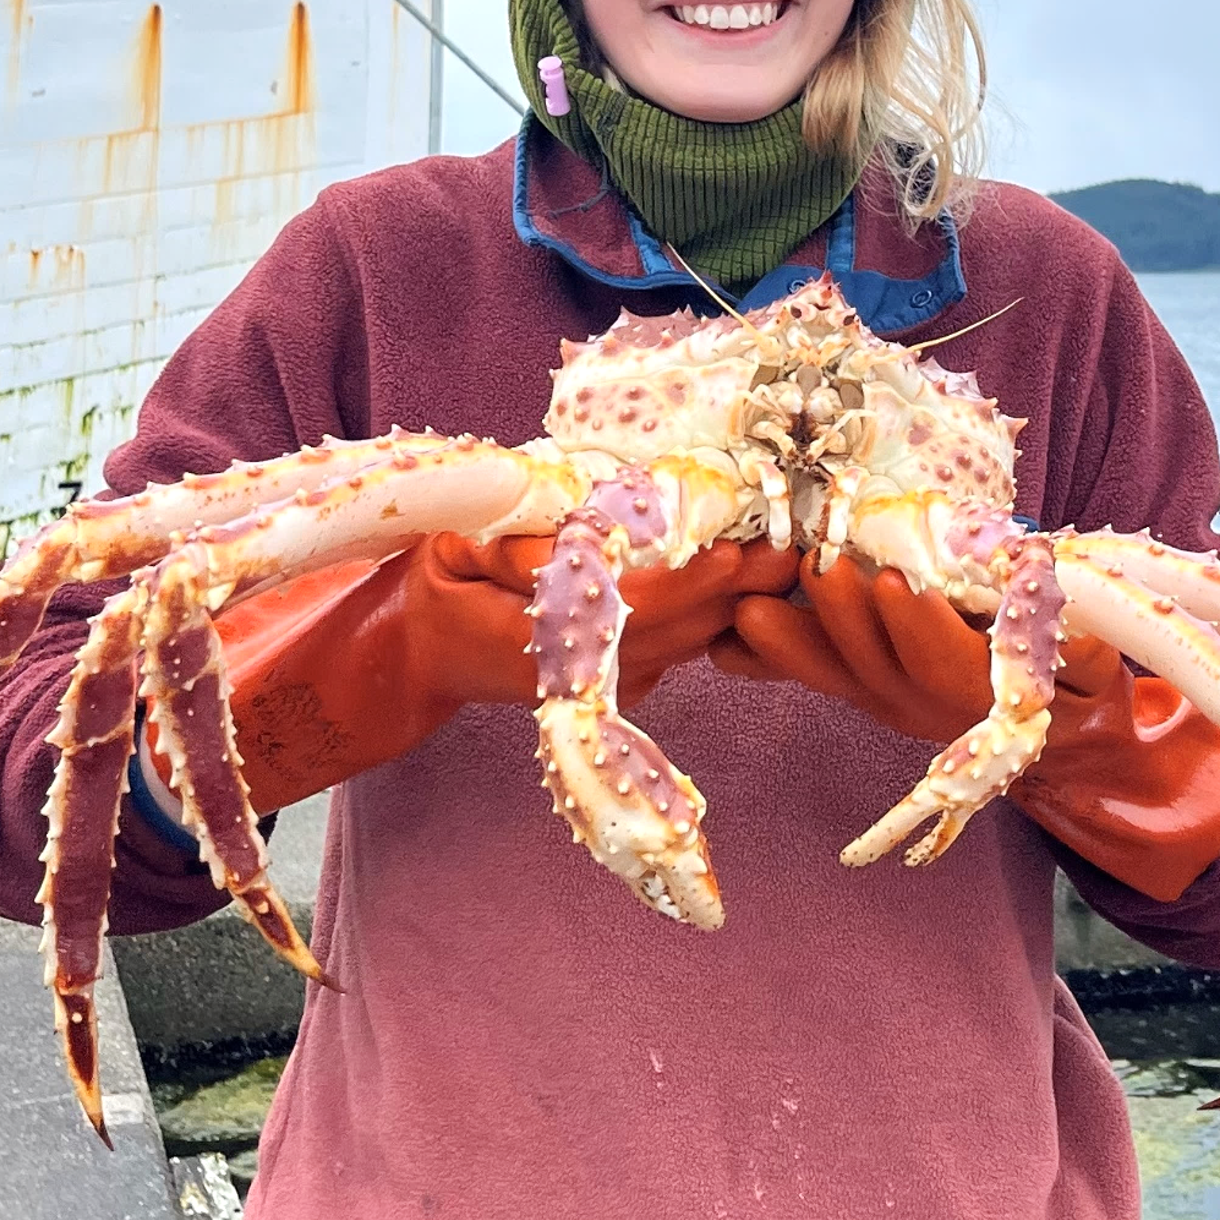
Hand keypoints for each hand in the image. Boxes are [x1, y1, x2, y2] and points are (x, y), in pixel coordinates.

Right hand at [149, 532, 798, 815]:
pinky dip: (722, 615)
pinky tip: (760, 580)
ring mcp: (608, 672)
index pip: (635, 608)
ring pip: (691, 639)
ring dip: (742, 603)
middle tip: (796, 548)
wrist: (423, 651)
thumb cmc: (437, 590)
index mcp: (552, 639)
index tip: (737, 553)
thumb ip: (495, 556)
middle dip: (740, 590)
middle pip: (682, 626)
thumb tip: (546, 554)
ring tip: (794, 558)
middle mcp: (591, 663)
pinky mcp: (618, 668)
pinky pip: (681, 645)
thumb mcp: (448, 559)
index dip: (690, 583)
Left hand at [715, 552, 1219, 900]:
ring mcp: (880, 697)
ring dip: (787, 637)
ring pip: (828, 671)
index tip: (896, 582)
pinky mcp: (855, 686)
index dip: (919, 626)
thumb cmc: (1076, 677)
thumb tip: (1064, 626)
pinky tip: (718, 636)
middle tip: (816, 565)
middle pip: (873, 664)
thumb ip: (1073, 647)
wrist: (1053, 732)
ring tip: (748, 604)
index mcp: (979, 693)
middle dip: (842, 614)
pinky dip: (761, 655)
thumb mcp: (1091, 662)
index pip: (943, 662)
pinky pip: (802, 672)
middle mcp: (920, 704)